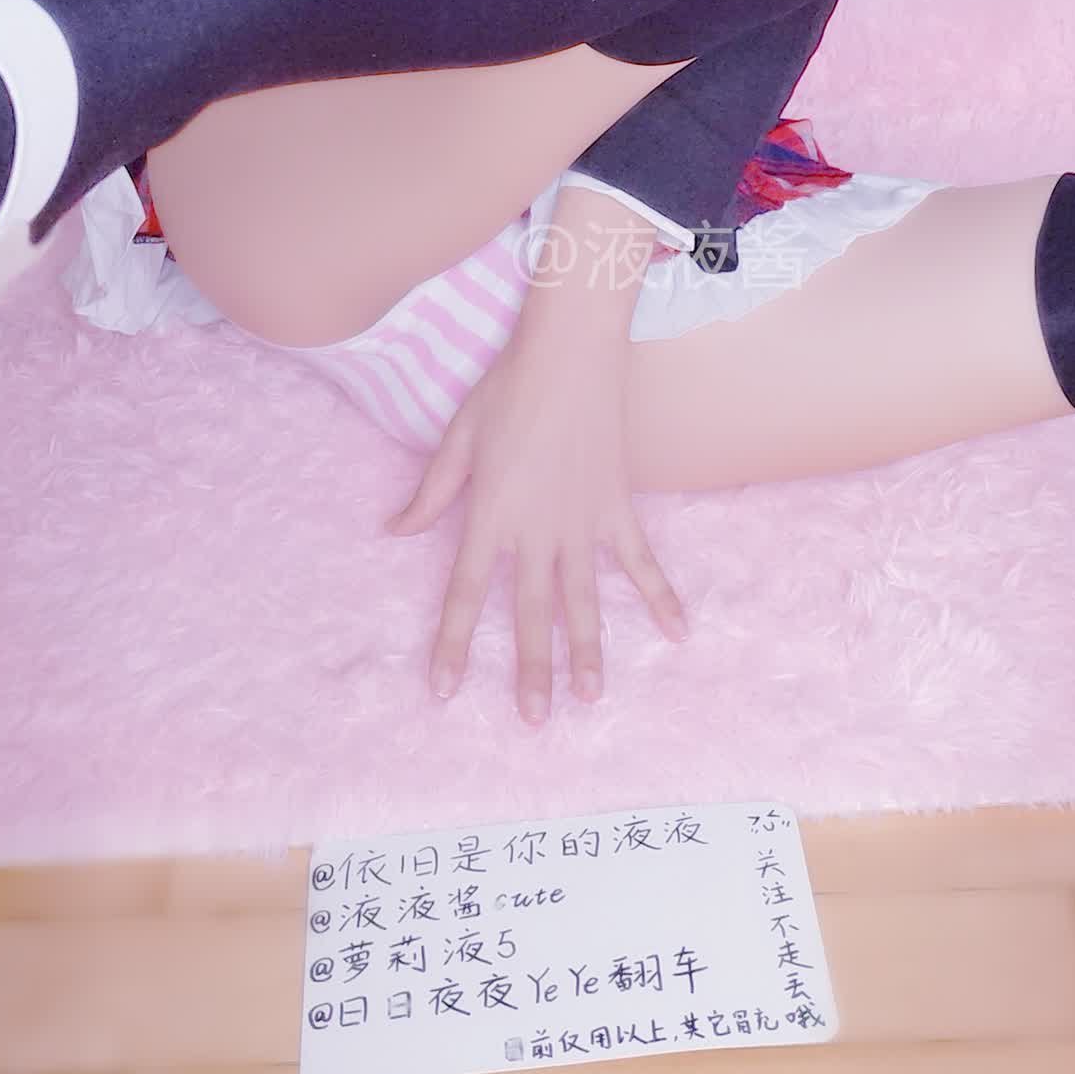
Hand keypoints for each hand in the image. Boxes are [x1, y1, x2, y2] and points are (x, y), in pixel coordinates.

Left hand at [384, 326, 686, 723]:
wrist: (568, 354)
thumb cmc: (506, 389)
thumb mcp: (456, 440)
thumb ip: (431, 493)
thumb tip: (395, 530)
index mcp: (489, 517)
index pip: (462, 595)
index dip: (452, 644)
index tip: (444, 690)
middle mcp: (536, 532)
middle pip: (528, 614)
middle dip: (529, 670)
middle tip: (534, 719)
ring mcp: (581, 524)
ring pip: (583, 601)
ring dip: (588, 651)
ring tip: (591, 697)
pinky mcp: (617, 507)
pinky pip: (640, 561)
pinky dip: (660, 596)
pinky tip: (679, 631)